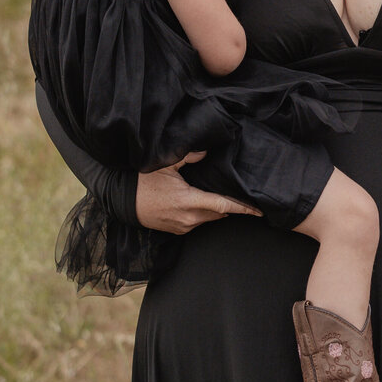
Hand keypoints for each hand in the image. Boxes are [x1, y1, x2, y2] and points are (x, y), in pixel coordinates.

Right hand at [135, 155, 260, 235]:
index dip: (242, 208)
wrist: (122, 201)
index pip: (222, 206)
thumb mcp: (164, 164)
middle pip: (219, 214)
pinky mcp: (178, 230)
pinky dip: (204, 214)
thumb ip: (188, 156)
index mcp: (188, 201)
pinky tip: (203, 203)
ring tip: (224, 198)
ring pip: (209, 219)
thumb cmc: (142, 182)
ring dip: (217, 210)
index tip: (258, 211)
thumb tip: (206, 151)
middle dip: (232, 208)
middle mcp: (188, 218)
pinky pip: (198, 223)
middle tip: (244, 198)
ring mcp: (183, 226)